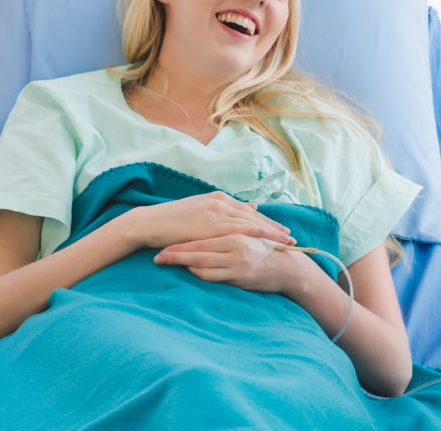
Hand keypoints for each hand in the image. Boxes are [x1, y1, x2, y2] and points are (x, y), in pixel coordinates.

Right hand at [127, 191, 295, 249]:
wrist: (149, 223)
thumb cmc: (171, 223)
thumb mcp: (199, 215)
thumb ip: (221, 214)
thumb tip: (247, 209)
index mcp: (217, 199)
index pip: (248, 211)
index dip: (266, 221)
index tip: (281, 230)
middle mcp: (219, 202)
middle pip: (254, 215)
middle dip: (274, 227)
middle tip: (291, 237)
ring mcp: (215, 211)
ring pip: (250, 221)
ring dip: (270, 232)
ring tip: (287, 242)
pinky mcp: (209, 224)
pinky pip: (239, 229)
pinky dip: (256, 234)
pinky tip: (268, 241)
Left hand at [154, 234, 314, 294]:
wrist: (290, 268)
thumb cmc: (268, 251)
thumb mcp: (250, 235)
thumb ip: (231, 228)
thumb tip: (211, 224)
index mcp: (236, 231)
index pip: (203, 235)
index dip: (182, 239)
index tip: (163, 241)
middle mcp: (235, 243)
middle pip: (197, 247)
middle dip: (174, 251)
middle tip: (156, 254)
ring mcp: (237, 261)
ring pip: (201, 262)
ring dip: (181, 263)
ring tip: (164, 262)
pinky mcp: (239, 276)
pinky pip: (212, 276)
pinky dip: (198, 273)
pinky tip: (188, 272)